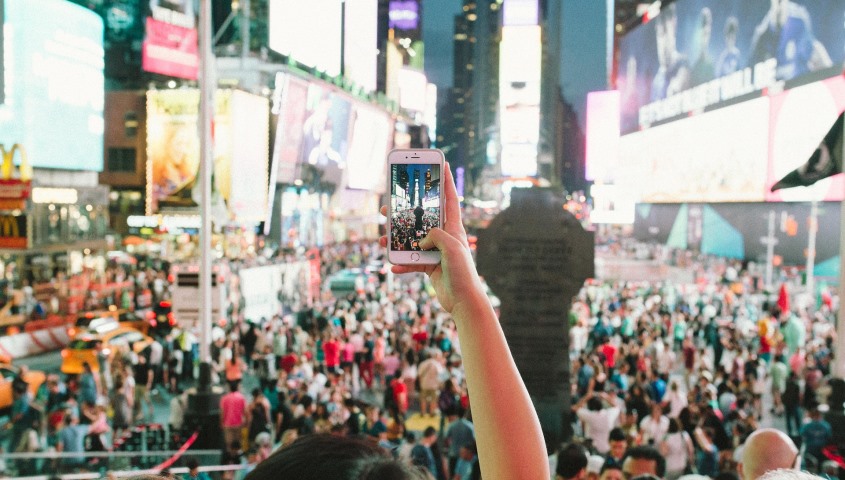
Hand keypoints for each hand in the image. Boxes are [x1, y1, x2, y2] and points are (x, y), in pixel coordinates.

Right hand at [379, 162, 480, 312]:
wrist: (463, 301)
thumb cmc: (463, 273)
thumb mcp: (451, 247)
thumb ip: (435, 235)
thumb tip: (421, 239)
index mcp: (454, 228)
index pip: (450, 200)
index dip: (447, 181)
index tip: (442, 164)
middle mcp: (444, 237)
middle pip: (422, 218)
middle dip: (406, 212)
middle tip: (390, 205)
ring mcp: (435, 252)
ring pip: (411, 240)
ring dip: (396, 239)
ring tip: (383, 238)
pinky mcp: (429, 266)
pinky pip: (410, 262)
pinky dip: (401, 264)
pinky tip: (392, 266)